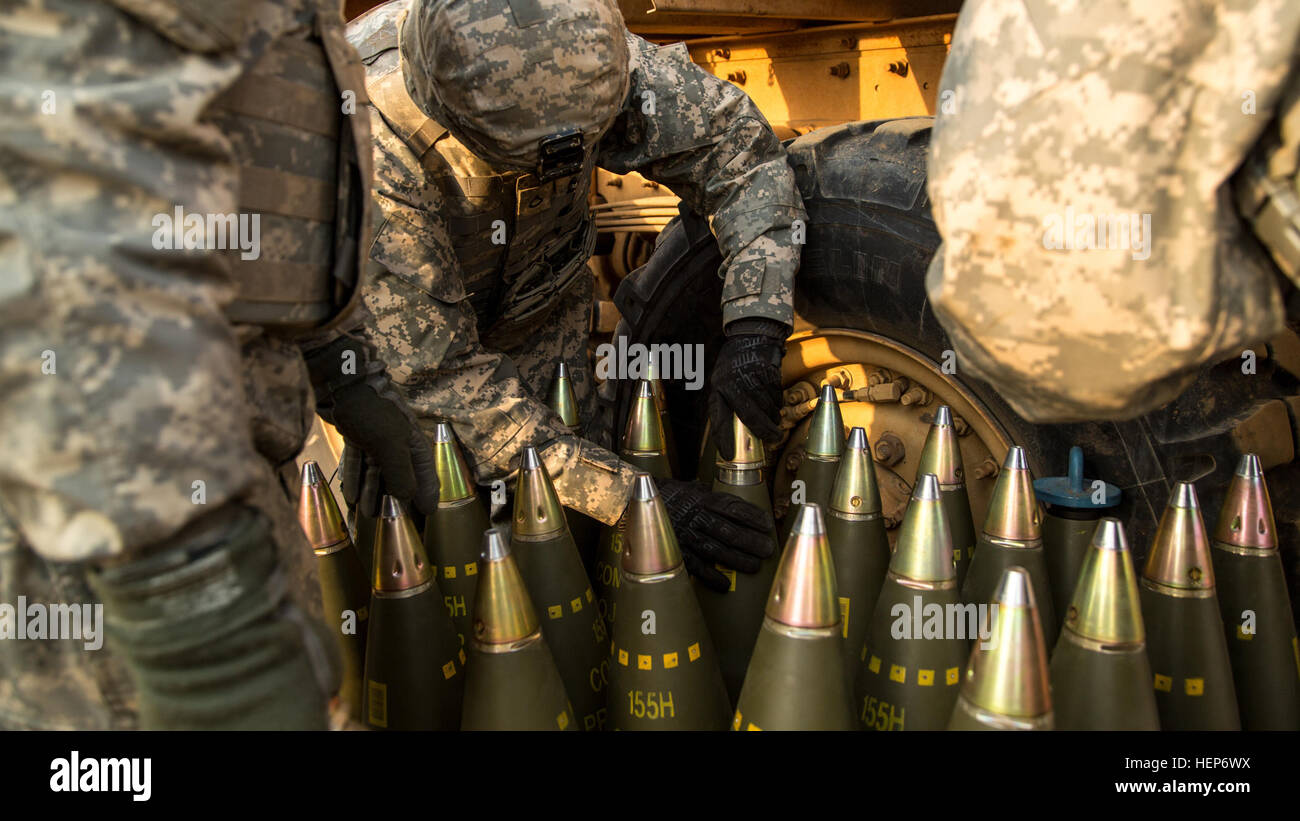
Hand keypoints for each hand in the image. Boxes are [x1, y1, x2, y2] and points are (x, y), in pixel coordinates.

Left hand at [306, 336, 438, 516]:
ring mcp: (375, 437)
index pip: (425, 473)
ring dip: (372, 492)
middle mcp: (397, 441)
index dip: (427, 493)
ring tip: (368, 512)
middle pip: (399, 475)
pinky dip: (355, 477)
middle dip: (394, 498)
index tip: (428, 513)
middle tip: (391, 519)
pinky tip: (350, 494)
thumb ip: (399, 473)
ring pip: (375, 471)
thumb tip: (407, 498)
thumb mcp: (390, 444)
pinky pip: (357, 462)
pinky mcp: (356, 434)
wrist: (342, 382)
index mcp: (412, 441)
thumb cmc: (372, 410)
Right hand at [657, 477, 775, 591]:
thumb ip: (712, 496)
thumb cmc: (670, 497)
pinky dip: (711, 577)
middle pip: (728, 530)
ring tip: (755, 566)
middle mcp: (695, 517)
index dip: (752, 516)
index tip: (768, 525)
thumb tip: (737, 504)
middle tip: (768, 549)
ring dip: (738, 560)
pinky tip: (725, 585)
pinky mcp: (674, 553)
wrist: (635, 505)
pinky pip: (695, 568)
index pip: (732, 507)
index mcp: (702, 499)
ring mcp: (684, 536)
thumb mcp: (691, 488)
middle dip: (751, 541)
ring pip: (716, 550)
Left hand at [709, 318, 786, 460]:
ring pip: (767, 407)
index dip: (723, 439)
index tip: (730, 455)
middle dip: (764, 431)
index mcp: (717, 388)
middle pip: (750, 416)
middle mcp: (732, 383)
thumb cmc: (736, 364)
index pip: (718, 418)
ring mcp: (751, 377)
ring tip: (773, 414)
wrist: (752, 334)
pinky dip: (777, 400)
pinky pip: (776, 395)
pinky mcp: (767, 372)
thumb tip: (737, 433)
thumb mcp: (723, 380)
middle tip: (774, 439)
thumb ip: (728, 403)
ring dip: (773, 415)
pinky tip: (773, 394)